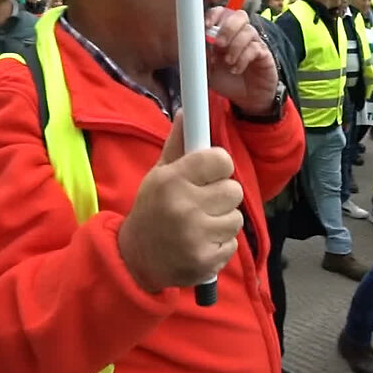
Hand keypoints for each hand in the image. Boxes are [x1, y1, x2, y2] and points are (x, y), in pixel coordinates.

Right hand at [118, 113, 243, 292]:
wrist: (136, 259)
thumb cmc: (152, 210)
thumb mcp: (159, 175)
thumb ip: (178, 144)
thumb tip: (188, 111)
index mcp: (172, 180)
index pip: (221, 160)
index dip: (219, 166)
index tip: (209, 174)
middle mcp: (185, 206)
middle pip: (234, 190)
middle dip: (223, 196)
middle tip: (204, 202)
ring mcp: (196, 236)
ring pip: (236, 218)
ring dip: (222, 221)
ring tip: (201, 225)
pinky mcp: (205, 261)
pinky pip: (233, 244)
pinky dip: (221, 245)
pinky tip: (200, 244)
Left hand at [204, 7, 277, 114]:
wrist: (246, 98)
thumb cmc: (227, 80)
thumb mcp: (208, 71)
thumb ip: (201, 58)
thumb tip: (194, 47)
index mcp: (225, 34)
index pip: (222, 13)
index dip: (214, 15)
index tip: (206, 25)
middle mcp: (240, 34)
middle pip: (239, 15)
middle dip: (228, 28)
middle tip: (219, 44)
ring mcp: (254, 43)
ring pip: (248, 31)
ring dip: (235, 46)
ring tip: (227, 62)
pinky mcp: (263, 54)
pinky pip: (255, 48)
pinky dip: (243, 58)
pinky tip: (236, 69)